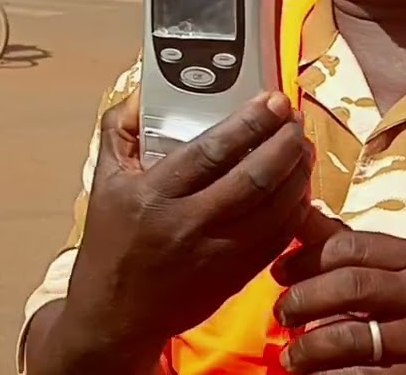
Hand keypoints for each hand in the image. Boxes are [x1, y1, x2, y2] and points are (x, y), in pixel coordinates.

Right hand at [61, 90, 321, 359]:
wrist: (115, 313)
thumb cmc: (110, 243)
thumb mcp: (103, 181)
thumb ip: (120, 130)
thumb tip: (144, 91)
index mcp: (153, 195)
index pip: (211, 151)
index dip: (248, 123)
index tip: (270, 100)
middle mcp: (187, 224)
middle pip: (253, 178)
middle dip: (284, 142)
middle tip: (293, 118)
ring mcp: (217, 254)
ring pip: (275, 209)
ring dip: (297, 173)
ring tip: (302, 146)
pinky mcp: (236, 276)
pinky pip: (280, 238)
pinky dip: (296, 209)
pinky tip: (298, 188)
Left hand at [272, 230, 405, 373]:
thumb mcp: (405, 268)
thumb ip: (352, 246)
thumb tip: (297, 211)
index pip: (350, 246)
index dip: (305, 258)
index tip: (279, 272)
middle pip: (349, 288)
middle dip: (302, 299)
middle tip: (281, 314)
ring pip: (352, 337)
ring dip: (309, 346)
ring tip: (291, 355)